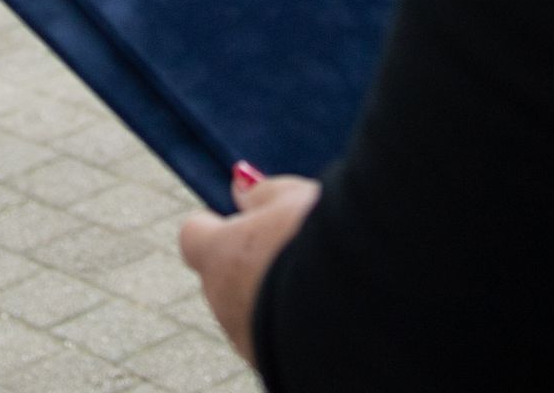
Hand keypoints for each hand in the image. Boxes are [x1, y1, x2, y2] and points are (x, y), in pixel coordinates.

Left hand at [179, 173, 320, 361]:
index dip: (217, 227)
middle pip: (224, 276)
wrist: (360, 303)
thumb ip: (260, 194)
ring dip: (275, 296)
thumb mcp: (293, 198)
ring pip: (250, 310)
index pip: (194, 236)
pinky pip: (276, 337)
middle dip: (251, 263)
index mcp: (218, 256)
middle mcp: (222, 301)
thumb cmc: (322, 241)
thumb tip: (240, 189)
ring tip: (321, 280)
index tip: (244, 219)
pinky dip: (293, 324)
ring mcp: (246, 339)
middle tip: (295, 247)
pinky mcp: (273, 363)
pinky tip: (326, 311)